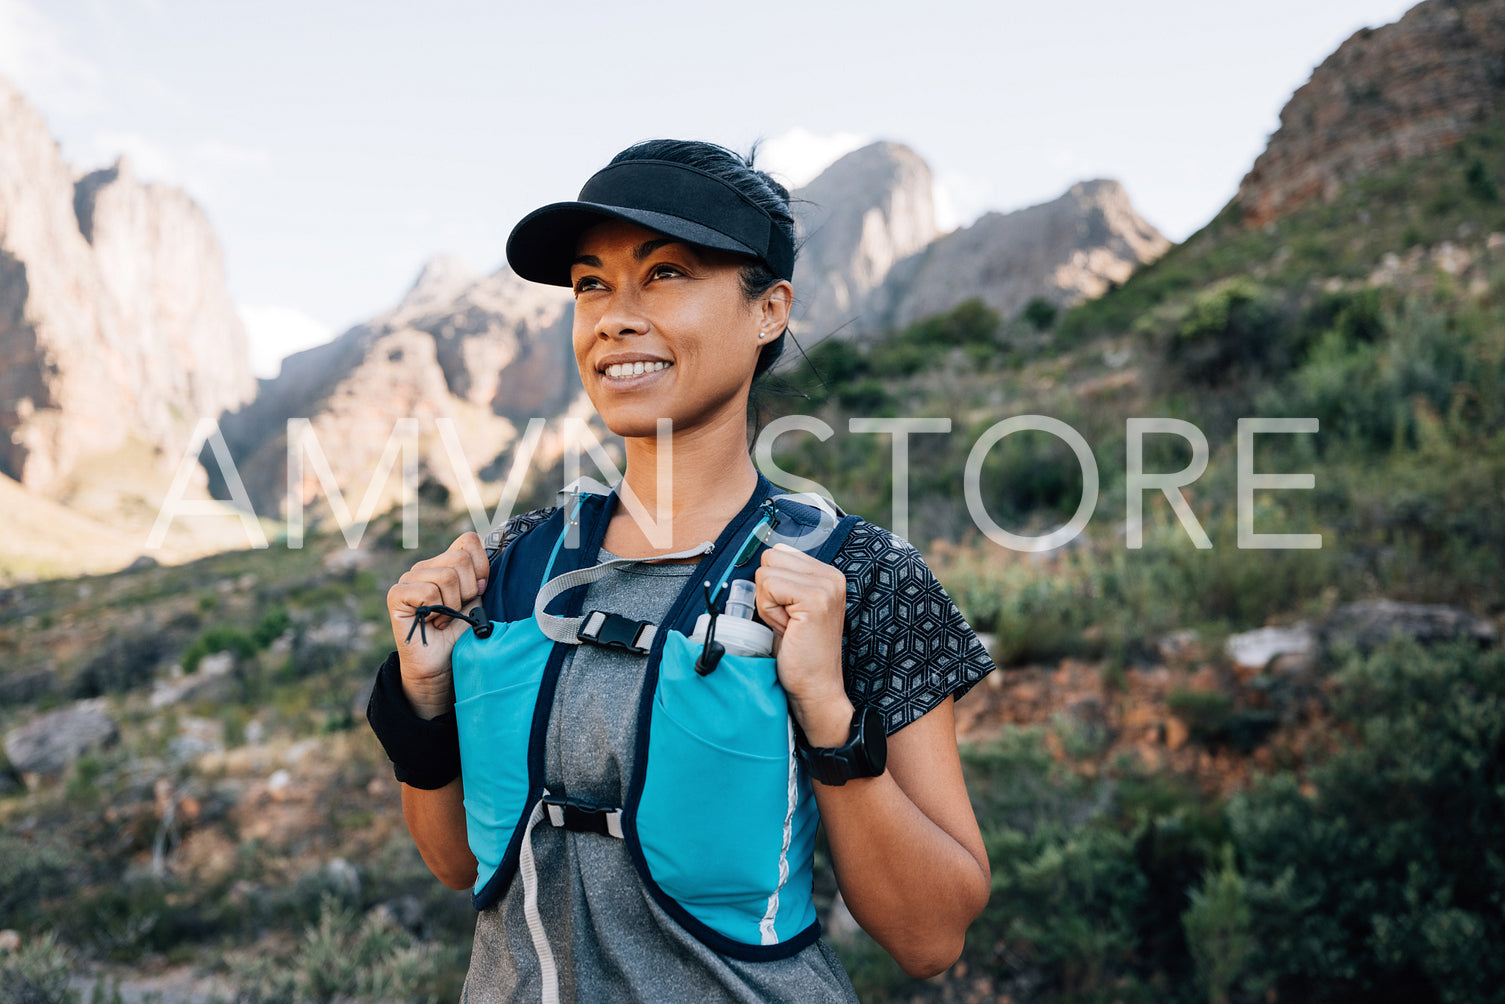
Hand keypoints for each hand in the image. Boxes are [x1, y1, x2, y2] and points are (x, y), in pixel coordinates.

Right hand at [386, 532, 489, 718]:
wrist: (443, 665)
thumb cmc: (462, 633)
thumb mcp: (478, 601)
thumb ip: (481, 576)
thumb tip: (492, 556)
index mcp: (446, 562)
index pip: (468, 541)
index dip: (481, 567)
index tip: (478, 592)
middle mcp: (425, 566)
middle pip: (460, 559)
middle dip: (468, 591)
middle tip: (458, 611)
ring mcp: (409, 578)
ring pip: (446, 576)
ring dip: (452, 605)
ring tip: (444, 618)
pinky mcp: (397, 595)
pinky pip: (428, 592)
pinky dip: (436, 612)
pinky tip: (431, 623)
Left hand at [754, 543, 853, 745]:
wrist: (816, 688)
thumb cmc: (799, 653)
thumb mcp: (792, 607)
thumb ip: (785, 580)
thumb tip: (761, 559)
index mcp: (828, 574)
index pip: (779, 552)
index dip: (772, 584)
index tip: (788, 613)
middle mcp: (832, 576)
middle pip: (771, 557)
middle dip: (768, 591)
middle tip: (786, 621)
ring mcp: (826, 586)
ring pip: (766, 571)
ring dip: (767, 602)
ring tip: (787, 626)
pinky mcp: (815, 599)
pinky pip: (768, 586)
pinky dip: (769, 611)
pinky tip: (787, 629)